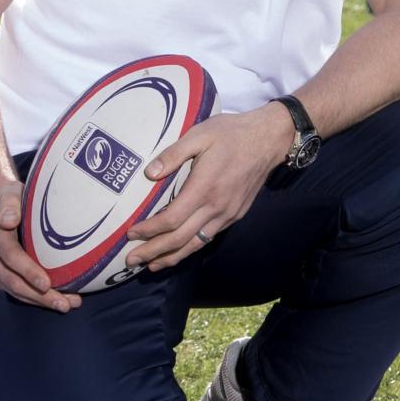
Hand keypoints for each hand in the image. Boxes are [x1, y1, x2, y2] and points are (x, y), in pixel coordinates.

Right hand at [0, 181, 77, 312]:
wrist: (0, 208)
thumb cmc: (13, 199)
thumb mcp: (11, 193)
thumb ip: (10, 204)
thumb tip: (9, 220)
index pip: (10, 256)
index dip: (28, 271)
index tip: (47, 283)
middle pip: (13, 281)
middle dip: (39, 296)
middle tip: (65, 304)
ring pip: (15, 290)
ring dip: (40, 301)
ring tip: (67, 305)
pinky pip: (16, 291)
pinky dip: (36, 298)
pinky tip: (57, 300)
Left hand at [132, 105, 295, 271]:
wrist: (269, 139)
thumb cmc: (231, 134)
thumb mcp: (199, 134)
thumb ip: (173, 154)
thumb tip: (149, 173)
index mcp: (204, 188)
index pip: (171, 219)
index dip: (149, 230)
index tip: (130, 234)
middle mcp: (216, 207)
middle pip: (180, 239)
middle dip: (154, 252)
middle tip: (132, 261)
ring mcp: (228, 214)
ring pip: (195, 244)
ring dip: (172, 257)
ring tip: (152, 266)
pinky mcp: (235, 215)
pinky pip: (209, 237)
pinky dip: (190, 248)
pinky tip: (179, 251)